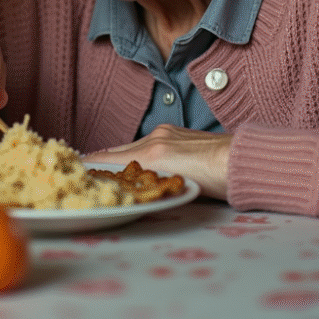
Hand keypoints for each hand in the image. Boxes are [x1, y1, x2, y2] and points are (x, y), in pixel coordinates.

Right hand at [82, 124, 231, 199]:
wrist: (244, 161)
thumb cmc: (216, 180)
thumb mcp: (178, 187)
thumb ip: (148, 182)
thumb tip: (127, 184)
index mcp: (152, 152)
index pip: (110, 158)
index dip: (91, 164)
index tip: (75, 168)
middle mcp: (155, 138)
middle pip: (118, 151)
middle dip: (101, 161)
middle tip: (85, 172)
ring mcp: (167, 132)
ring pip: (132, 146)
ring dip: (119, 157)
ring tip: (106, 171)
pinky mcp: (177, 132)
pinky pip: (148, 142)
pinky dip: (136, 152)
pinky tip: (137, 162)